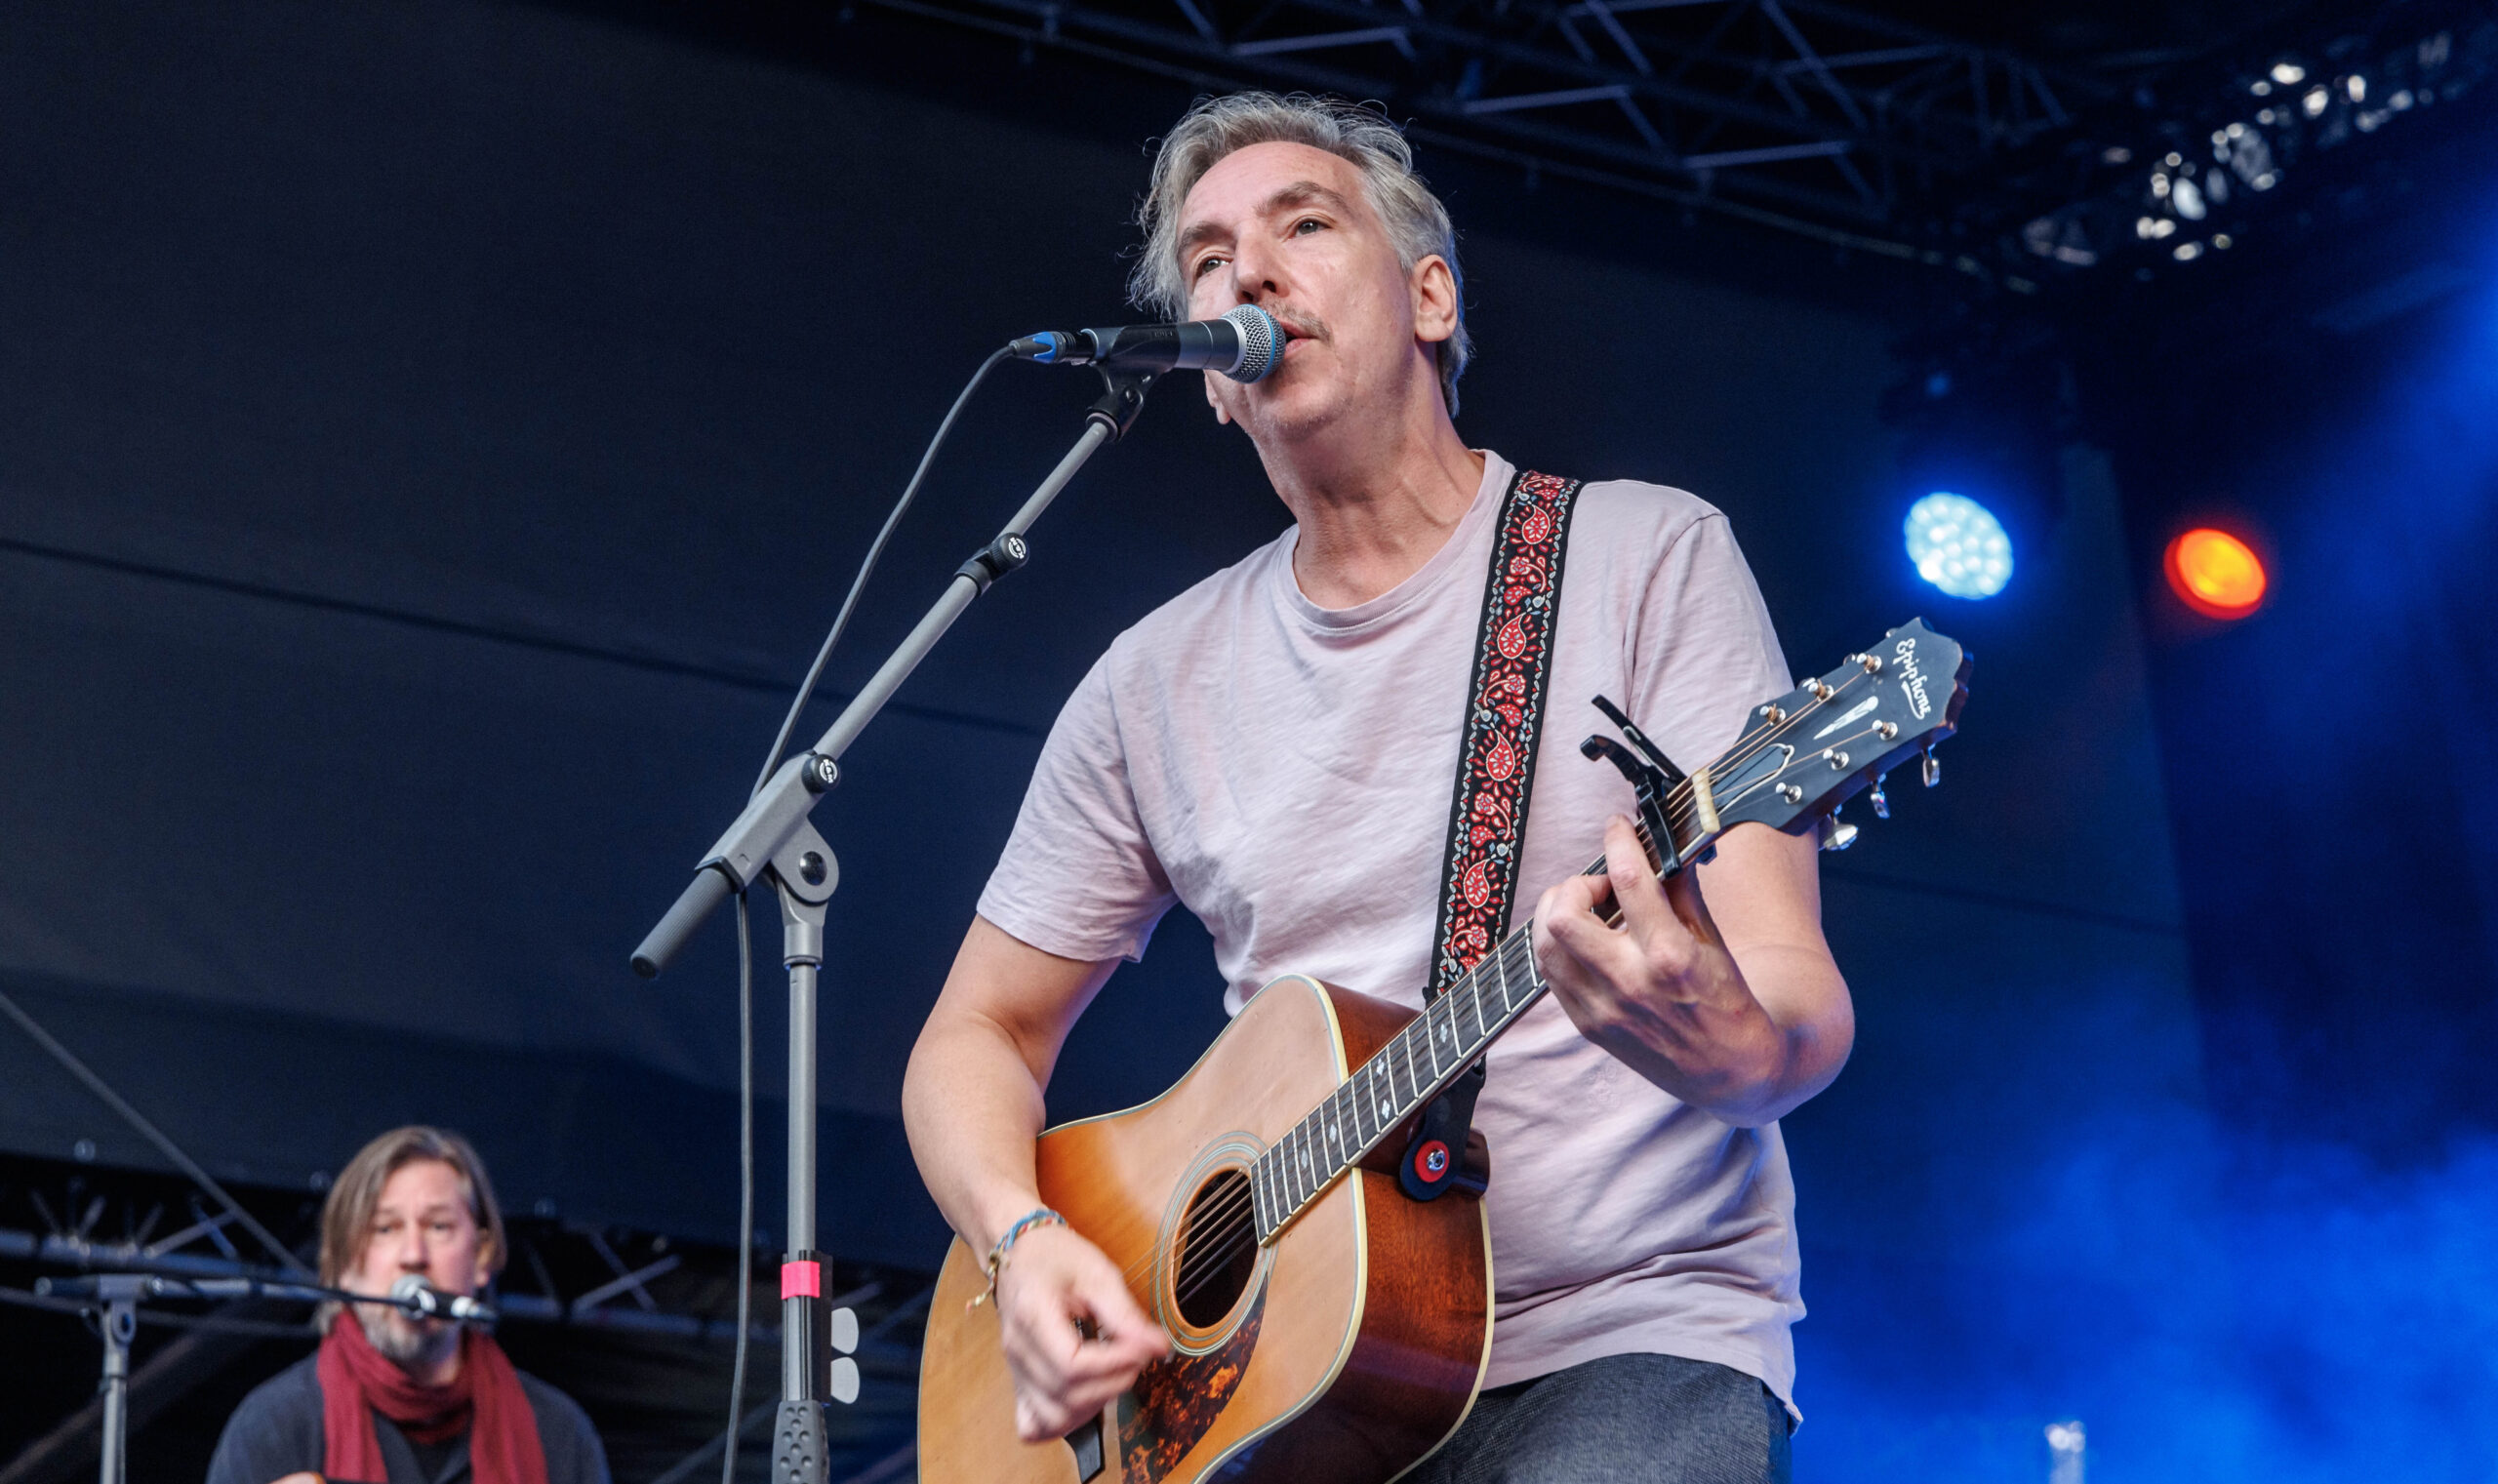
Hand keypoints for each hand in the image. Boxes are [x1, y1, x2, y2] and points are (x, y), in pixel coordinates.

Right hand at [992, 1223, 1169, 1441]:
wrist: (1020, 1252)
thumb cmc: (1056, 1256)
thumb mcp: (1097, 1273)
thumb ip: (1126, 1314)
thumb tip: (1159, 1347)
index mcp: (1032, 1316)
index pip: (1073, 1365)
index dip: (1115, 1364)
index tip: (1143, 1347)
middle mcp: (1018, 1350)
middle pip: (1067, 1394)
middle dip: (1115, 1382)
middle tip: (1138, 1355)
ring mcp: (1015, 1370)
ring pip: (1054, 1417)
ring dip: (1095, 1405)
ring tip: (1115, 1372)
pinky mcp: (1019, 1382)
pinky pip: (1034, 1426)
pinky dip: (1062, 1423)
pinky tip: (1084, 1399)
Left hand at [1530, 815, 1786, 1118]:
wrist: (1728, 1072)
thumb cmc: (1727, 1003)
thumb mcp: (1714, 941)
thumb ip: (1681, 891)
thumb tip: (1662, 844)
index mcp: (1669, 956)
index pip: (1629, 879)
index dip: (1618, 840)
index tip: (1618, 825)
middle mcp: (1629, 982)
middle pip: (1565, 915)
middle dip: (1575, 885)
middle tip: (1600, 886)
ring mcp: (1603, 1007)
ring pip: (1546, 944)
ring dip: (1558, 914)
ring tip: (1587, 911)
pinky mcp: (1588, 1025)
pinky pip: (1551, 973)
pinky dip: (1559, 946)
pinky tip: (1584, 941)